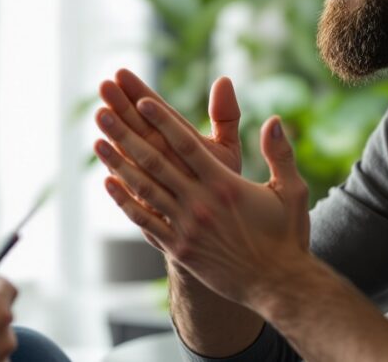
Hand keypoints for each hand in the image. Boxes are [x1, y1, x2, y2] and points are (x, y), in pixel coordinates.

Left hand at [95, 97, 309, 309]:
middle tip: (104, 111)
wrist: (278, 287)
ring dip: (118, 163)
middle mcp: (201, 203)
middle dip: (128, 133)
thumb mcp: (291, 191)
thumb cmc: (286, 236)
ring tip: (97, 139)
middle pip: (156, 161)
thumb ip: (280, 153)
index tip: (141, 100)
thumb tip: (273, 118)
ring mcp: (186, 227)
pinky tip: (109, 182)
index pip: (187, 145)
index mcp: (226, 185)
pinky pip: (145, 221)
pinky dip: (125, 201)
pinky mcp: (179, 249)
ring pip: (145, 189)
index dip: (163, 121)